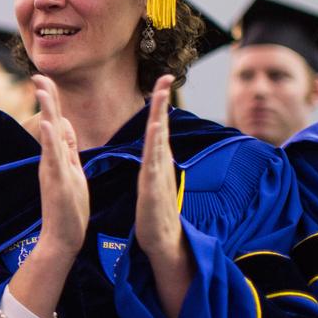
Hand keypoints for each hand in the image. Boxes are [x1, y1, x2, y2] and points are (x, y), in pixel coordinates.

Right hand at [32, 75, 88, 265]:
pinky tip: (49, 123)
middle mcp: (51, 159)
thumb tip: (64, 127)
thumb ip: (68, 151)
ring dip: (46, 110)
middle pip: (48, 121)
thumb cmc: (69, 209)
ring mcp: (51, 168)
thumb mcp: (72, 173)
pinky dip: (50, 138)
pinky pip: (53, 156)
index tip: (45, 81)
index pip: (56, 122)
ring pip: (48, 134)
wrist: (62, 237)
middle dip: (45, 97)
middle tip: (38, 74)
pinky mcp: (55, 180)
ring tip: (41, 89)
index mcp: (58, 157)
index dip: (52, 101)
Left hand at [135, 76, 184, 261]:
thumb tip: (157, 146)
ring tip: (160, 99)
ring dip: (159, 121)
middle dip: (162, 102)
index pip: (158, 125)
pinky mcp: (153, 191)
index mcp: (157, 160)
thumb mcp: (151, 179)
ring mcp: (158, 176)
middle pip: (161, 127)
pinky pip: (153, 167)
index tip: (162, 79)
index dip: (159, 103)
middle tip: (165, 77)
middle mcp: (161, 164)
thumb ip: (154, 161)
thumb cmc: (154, 211)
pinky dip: (155, 150)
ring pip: (158, 144)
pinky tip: (155, 135)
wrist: (162, 240)